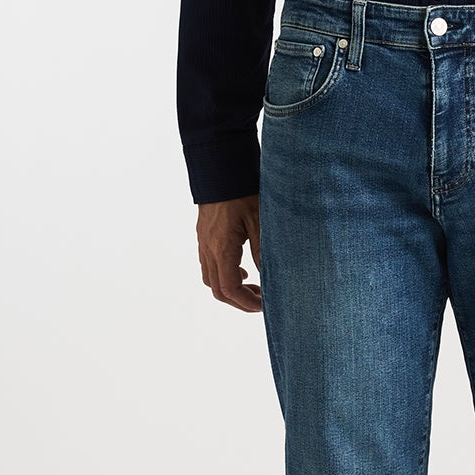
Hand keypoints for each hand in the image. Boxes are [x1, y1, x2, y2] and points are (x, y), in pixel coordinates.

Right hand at [195, 194, 263, 310]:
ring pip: (211, 279)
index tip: (264, 305)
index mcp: (222, 248)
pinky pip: (208, 265)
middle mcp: (208, 249)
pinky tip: (242, 269)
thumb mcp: (260, 221)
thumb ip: (263, 251)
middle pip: (218, 290)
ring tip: (254, 286)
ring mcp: (203, 243)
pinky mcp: (204, 236)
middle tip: (262, 300)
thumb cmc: (242, 191)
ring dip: (231, 289)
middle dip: (240, 301)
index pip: (230, 288)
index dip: (246, 302)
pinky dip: (224, 275)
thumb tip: (271, 277)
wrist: (220, 169)